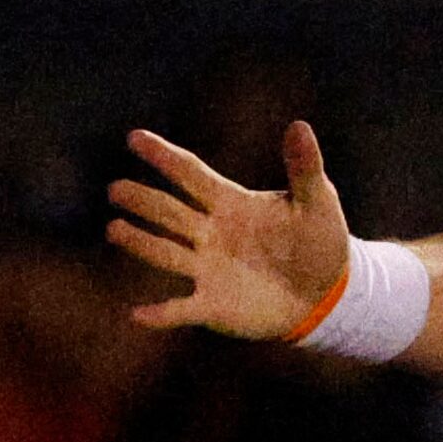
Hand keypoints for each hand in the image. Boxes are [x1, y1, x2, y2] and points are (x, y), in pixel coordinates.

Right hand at [107, 120, 354, 337]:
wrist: (329, 293)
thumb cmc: (318, 241)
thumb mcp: (317, 202)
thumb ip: (304, 168)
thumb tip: (300, 126)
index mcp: (231, 203)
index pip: (191, 174)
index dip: (164, 157)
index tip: (135, 138)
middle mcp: (210, 233)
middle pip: (169, 212)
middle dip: (143, 201)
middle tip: (116, 189)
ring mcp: (207, 268)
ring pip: (166, 253)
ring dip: (141, 243)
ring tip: (114, 230)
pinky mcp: (213, 304)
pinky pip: (181, 309)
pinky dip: (161, 314)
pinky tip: (137, 315)